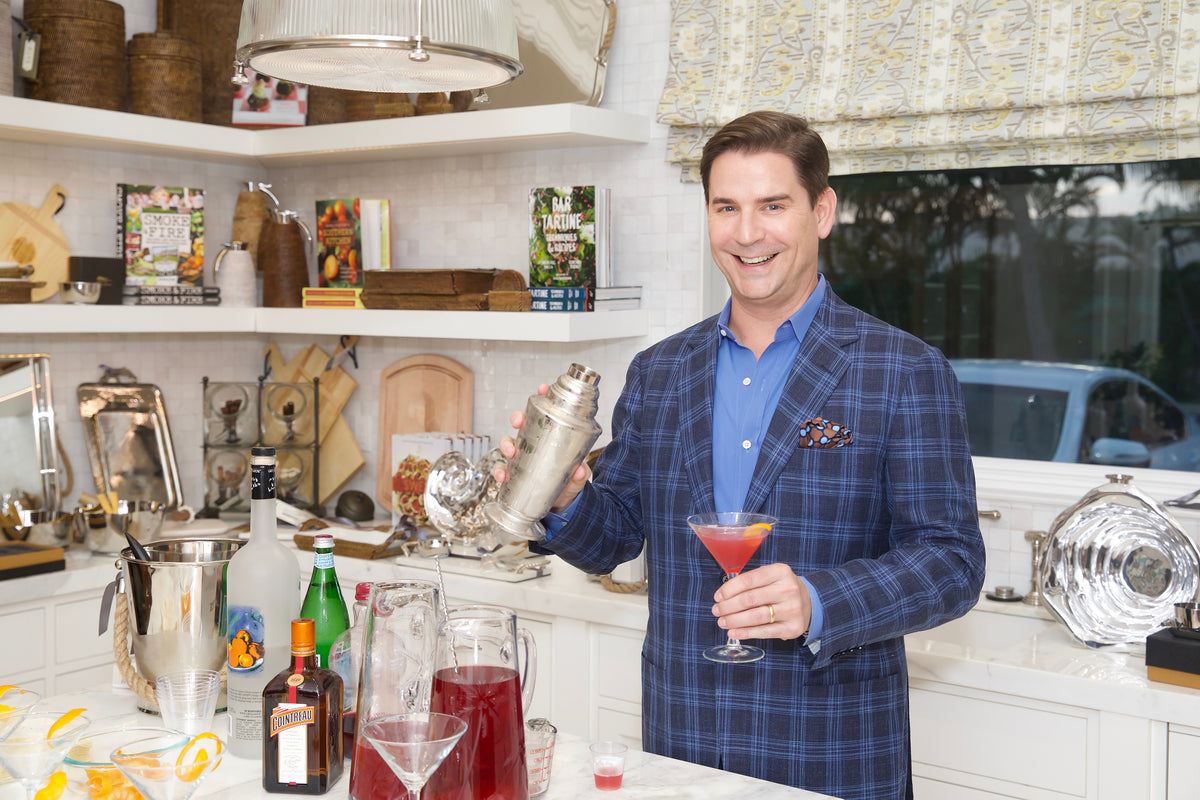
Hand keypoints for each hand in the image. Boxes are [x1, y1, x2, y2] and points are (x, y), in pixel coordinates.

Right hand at [494, 384, 590, 511]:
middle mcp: (536, 442)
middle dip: (518, 418)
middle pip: (523, 423)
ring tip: (511, 452)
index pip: (548, 412)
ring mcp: (524, 457)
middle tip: (518, 421)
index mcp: (552, 436)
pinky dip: (500, 471)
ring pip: (509, 442)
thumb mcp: (578, 476)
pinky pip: (503, 468)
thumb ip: (580, 474)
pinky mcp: (515, 473)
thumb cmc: (570, 482)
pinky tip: (503, 476)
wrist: (563, 505)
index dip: (543, 397)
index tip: (542, 388)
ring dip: (506, 444)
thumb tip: (580, 470)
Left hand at [712, 563, 811, 640]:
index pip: (748, 580)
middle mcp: (788, 589)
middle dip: (728, 606)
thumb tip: (723, 595)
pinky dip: (746, 633)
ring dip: (734, 620)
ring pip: (755, 616)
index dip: (729, 589)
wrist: (809, 602)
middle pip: (750, 599)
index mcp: (780, 572)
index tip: (718, 597)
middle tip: (716, 610)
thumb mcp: (771, 576)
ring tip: (722, 622)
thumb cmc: (782, 588)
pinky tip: (733, 632)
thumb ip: (751, 581)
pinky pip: (764, 632)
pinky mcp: (792, 627)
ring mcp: (792, 609)